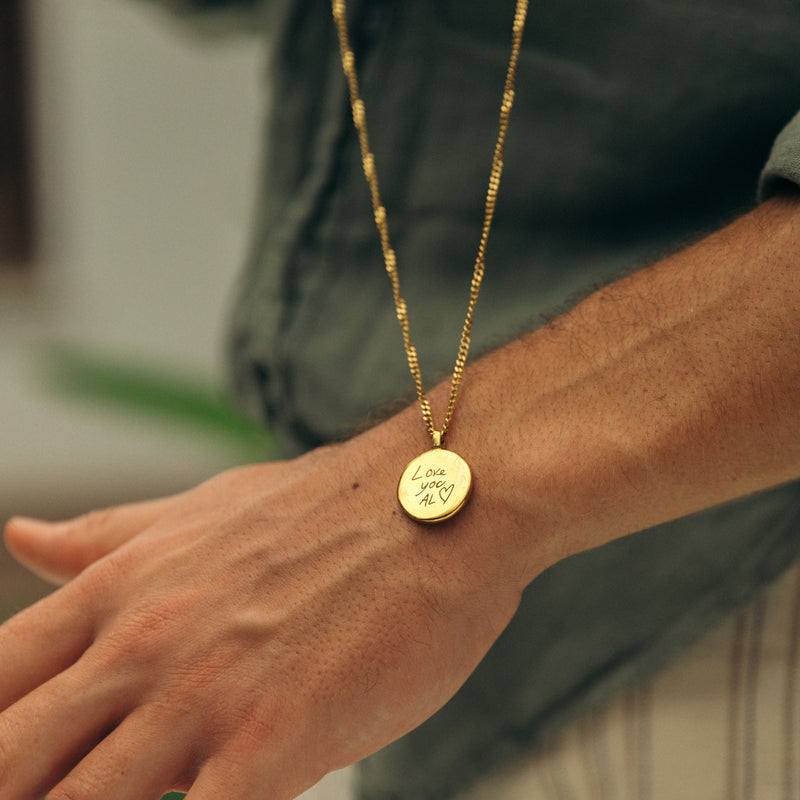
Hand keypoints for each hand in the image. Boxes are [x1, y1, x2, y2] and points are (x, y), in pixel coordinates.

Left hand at [1, 434, 523, 799]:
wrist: (440, 502)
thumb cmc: (333, 507)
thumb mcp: (201, 509)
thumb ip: (108, 537)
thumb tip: (21, 533)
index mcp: (119, 588)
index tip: (17, 761)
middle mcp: (140, 645)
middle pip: (6, 762)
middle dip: (14, 791)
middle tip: (48, 792)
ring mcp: (201, 696)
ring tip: (136, 796)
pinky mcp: (273, 740)